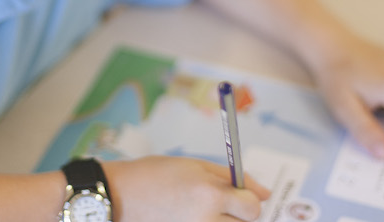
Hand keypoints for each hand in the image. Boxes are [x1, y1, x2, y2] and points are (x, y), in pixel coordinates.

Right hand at [102, 156, 270, 221]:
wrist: (117, 197)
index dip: (248, 200)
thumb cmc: (153, 176)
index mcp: (211, 195)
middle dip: (236, 215)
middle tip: (215, 205)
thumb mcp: (195, 165)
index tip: (238, 195)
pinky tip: (190, 217)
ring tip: (199, 212)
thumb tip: (266, 193)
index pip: (254, 208)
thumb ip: (233, 178)